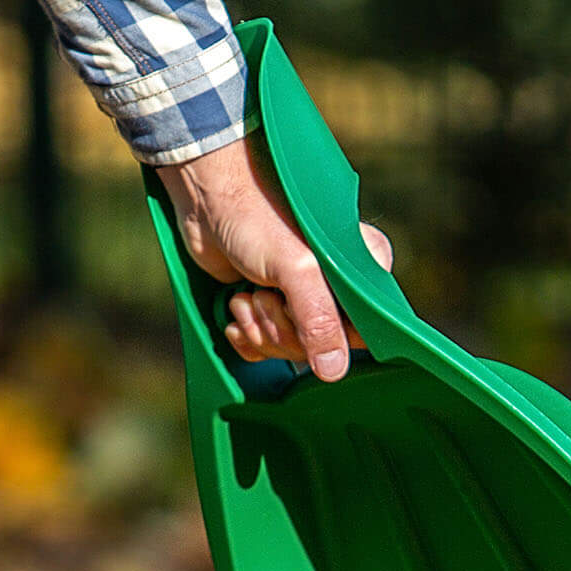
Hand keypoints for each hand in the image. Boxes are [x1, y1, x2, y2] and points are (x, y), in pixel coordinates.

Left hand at [157, 138, 393, 381]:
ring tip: (248, 294)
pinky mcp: (267, 306)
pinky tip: (236, 308)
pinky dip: (245, 335)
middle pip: (320, 348)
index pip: (364, 331)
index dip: (330, 338)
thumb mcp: (296, 268)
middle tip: (264, 295)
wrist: (207, 197)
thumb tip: (336, 372)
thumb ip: (319, 320)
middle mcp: (337, 286)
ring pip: (288, 350)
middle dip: (282, 330)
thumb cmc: (258, 218)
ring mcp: (300, 298)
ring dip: (259, 327)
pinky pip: (263, 348)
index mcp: (362, 269)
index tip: (300, 313)